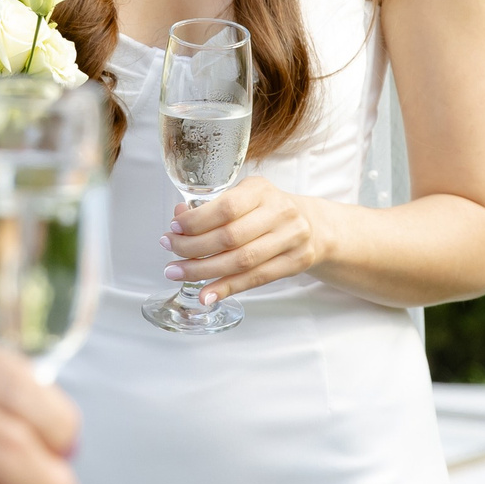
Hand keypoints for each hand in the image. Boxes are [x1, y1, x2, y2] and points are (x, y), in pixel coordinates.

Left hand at [163, 177, 334, 302]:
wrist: (315, 226)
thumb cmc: (269, 210)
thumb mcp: (245, 197)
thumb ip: (213, 206)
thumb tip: (179, 217)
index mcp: (262, 190)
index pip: (226, 208)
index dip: (196, 222)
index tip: (174, 229)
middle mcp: (280, 212)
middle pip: (230, 237)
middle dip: (192, 247)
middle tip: (169, 252)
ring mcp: (291, 238)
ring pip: (241, 261)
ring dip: (204, 271)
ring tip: (177, 272)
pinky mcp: (295, 263)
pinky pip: (256, 279)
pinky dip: (227, 288)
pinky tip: (206, 294)